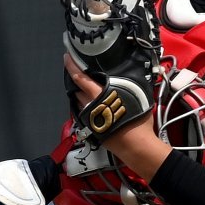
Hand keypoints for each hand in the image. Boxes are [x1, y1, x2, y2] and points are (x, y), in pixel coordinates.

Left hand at [64, 53, 168, 179]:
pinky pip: (83, 113)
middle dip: (76, 81)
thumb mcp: (136, 97)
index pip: (80, 78)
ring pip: (79, 101)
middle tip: (81, 74)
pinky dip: (86, 107)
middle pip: (76, 89)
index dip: (71, 66)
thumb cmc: (138, 122)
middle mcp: (89, 105)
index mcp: (99, 95)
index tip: (66, 58)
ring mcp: (88, 117)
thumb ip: (126, 87)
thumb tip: (126, 80)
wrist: (135, 146)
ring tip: (90, 90)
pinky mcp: (89, 127)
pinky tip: (95, 106)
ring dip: (81, 95)